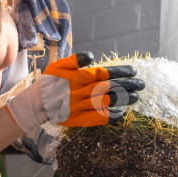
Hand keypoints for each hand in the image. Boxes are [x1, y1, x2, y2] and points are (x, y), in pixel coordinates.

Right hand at [6, 52, 144, 131]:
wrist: (36, 103)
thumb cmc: (50, 81)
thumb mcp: (58, 66)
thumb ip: (75, 60)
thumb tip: (92, 56)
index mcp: (76, 77)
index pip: (104, 73)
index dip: (120, 71)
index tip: (133, 71)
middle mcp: (79, 92)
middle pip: (108, 87)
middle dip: (127, 85)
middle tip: (141, 85)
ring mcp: (79, 106)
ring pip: (105, 102)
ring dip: (122, 99)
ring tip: (135, 97)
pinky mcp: (78, 119)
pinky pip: (97, 118)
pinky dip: (110, 116)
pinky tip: (120, 114)